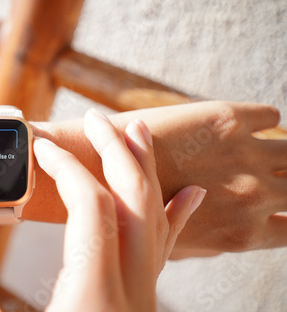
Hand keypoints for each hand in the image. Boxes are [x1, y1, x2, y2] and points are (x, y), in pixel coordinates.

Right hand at [0, 109, 204, 310]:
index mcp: (90, 299)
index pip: (92, 206)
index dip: (66, 168)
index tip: (41, 150)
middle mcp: (129, 296)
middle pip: (136, 202)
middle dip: (117, 152)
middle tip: (96, 120)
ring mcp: (143, 302)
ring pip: (158, 222)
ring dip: (146, 172)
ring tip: (137, 133)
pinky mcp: (141, 307)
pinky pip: (166, 253)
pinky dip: (176, 218)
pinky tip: (188, 195)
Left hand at [121, 101, 286, 253]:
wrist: (96, 169)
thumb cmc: (129, 213)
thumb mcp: (177, 245)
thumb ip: (211, 240)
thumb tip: (234, 228)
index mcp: (244, 233)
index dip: (286, 215)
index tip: (279, 203)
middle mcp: (255, 196)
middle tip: (279, 175)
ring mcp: (244, 155)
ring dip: (283, 153)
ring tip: (266, 150)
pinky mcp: (227, 119)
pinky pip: (269, 117)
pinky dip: (264, 121)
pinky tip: (246, 125)